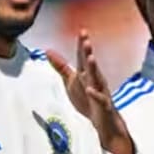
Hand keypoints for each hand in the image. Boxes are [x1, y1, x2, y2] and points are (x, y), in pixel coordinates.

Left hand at [48, 30, 133, 153]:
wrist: (104, 123)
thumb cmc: (88, 100)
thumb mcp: (72, 82)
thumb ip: (61, 67)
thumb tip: (48, 51)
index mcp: (86, 75)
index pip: (83, 58)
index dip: (82, 45)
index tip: (82, 31)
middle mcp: (95, 81)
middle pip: (90, 65)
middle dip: (88, 52)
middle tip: (86, 40)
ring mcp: (101, 93)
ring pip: (97, 79)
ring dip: (94, 69)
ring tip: (91, 58)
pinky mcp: (104, 106)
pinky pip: (100, 100)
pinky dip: (95, 94)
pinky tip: (89, 89)